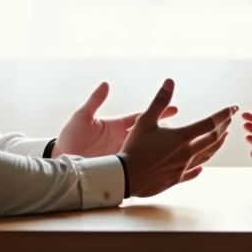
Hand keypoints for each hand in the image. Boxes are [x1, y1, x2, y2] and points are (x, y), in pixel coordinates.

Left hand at [53, 82, 178, 157]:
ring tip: (184, 149)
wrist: (62, 161)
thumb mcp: (82, 117)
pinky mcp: (120, 168)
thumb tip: (106, 84)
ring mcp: (123, 154)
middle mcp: (123, 139)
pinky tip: (166, 168)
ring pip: (148, 151)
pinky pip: (139, 167)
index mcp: (117, 126)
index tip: (175, 108)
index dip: (159, 112)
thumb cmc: (70, 138)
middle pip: (150, 134)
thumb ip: (95, 101)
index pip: (143, 117)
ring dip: (164, 149)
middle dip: (167, 132)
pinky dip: (154, 166)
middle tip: (188, 128)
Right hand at [118, 79, 235, 197]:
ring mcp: (183, 167)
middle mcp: (187, 153)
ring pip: (206, 156)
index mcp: (182, 137)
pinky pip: (192, 173)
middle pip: (212, 139)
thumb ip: (160, 101)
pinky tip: (201, 168)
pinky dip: (199, 168)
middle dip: (223, 127)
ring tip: (223, 138)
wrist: (126, 177)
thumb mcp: (145, 120)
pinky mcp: (175, 179)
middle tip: (230, 119)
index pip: (210, 123)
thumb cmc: (134, 148)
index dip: (223, 115)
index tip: (232, 108)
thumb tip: (170, 82)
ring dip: (217, 145)